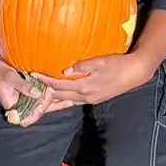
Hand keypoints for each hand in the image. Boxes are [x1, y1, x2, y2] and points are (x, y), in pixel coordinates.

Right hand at [0, 50, 74, 126]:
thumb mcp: (9, 77)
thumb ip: (23, 86)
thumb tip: (37, 93)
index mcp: (13, 106)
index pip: (31, 113)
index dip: (42, 109)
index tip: (52, 100)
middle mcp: (19, 105)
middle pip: (39, 109)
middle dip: (55, 106)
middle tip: (71, 100)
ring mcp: (22, 99)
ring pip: (40, 103)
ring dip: (54, 100)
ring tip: (71, 98)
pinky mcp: (24, 92)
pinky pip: (38, 96)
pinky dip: (49, 94)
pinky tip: (60, 91)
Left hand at [33, 49, 159, 106]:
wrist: (135, 73)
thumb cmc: (117, 64)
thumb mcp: (99, 61)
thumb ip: (81, 66)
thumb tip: (64, 71)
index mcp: (85, 86)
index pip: (59, 85)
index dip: (45, 80)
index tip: (33, 75)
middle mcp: (85, 96)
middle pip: (60, 96)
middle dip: (45, 93)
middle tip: (31, 91)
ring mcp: (90, 99)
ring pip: (66, 102)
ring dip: (53, 102)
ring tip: (39, 104)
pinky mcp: (94, 99)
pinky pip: (74, 102)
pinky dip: (64, 101)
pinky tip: (59, 101)